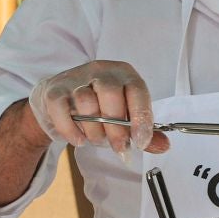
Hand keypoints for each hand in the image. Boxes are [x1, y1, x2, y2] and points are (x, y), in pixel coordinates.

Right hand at [27, 60, 170, 155]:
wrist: (62, 100)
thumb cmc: (99, 107)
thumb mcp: (124, 115)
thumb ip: (143, 131)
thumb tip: (163, 146)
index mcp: (124, 74)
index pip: (137, 90)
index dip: (140, 117)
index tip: (141, 141)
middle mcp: (100, 70)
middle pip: (110, 93)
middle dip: (116, 127)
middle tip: (118, 147)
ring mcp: (75, 78)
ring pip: (86, 101)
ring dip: (94, 130)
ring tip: (96, 140)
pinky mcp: (55, 91)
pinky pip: (62, 110)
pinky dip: (71, 130)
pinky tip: (79, 140)